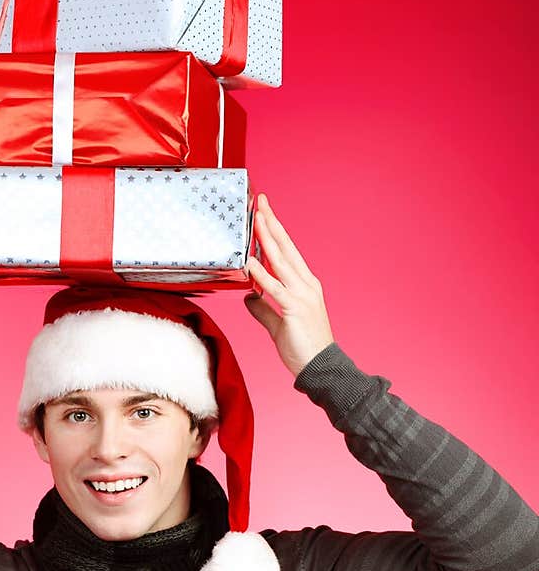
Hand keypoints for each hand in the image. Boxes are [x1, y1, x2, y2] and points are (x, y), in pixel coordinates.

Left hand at [244, 194, 334, 378]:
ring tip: (255, 219)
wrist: (321, 368)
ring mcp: (302, 295)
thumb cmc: (304, 347)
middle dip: (271, 223)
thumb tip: (249, 297)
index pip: (286, 252)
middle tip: (261, 202)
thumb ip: (264, 309)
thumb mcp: (278, 324)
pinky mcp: (295, 308)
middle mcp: (305, 284)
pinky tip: (251, 262)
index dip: (274, 231)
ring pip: (281, 260)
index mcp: (304, 285)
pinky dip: (262, 273)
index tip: (264, 213)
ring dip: (267, 238)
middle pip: (285, 248)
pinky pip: (275, 288)